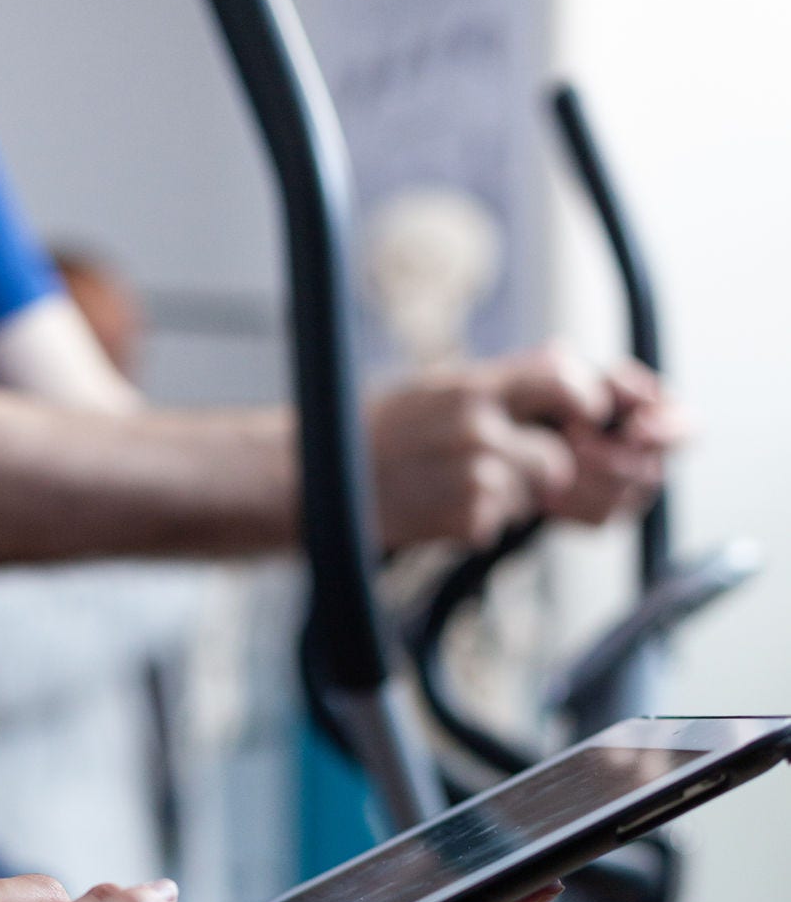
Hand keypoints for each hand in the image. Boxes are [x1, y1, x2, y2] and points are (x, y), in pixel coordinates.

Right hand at [368, 342, 688, 551]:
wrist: (315, 481)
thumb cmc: (377, 434)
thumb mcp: (437, 389)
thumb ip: (501, 389)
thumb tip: (572, 387)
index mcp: (474, 384)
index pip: (566, 377)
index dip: (586, 400)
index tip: (583, 417)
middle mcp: (478, 426)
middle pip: (559, 456)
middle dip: (544, 469)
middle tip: (514, 469)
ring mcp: (474, 476)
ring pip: (532, 495)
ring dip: (509, 497)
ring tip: (456, 483)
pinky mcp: (464, 520)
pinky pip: (500, 524)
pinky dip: (478, 522)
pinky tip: (439, 506)